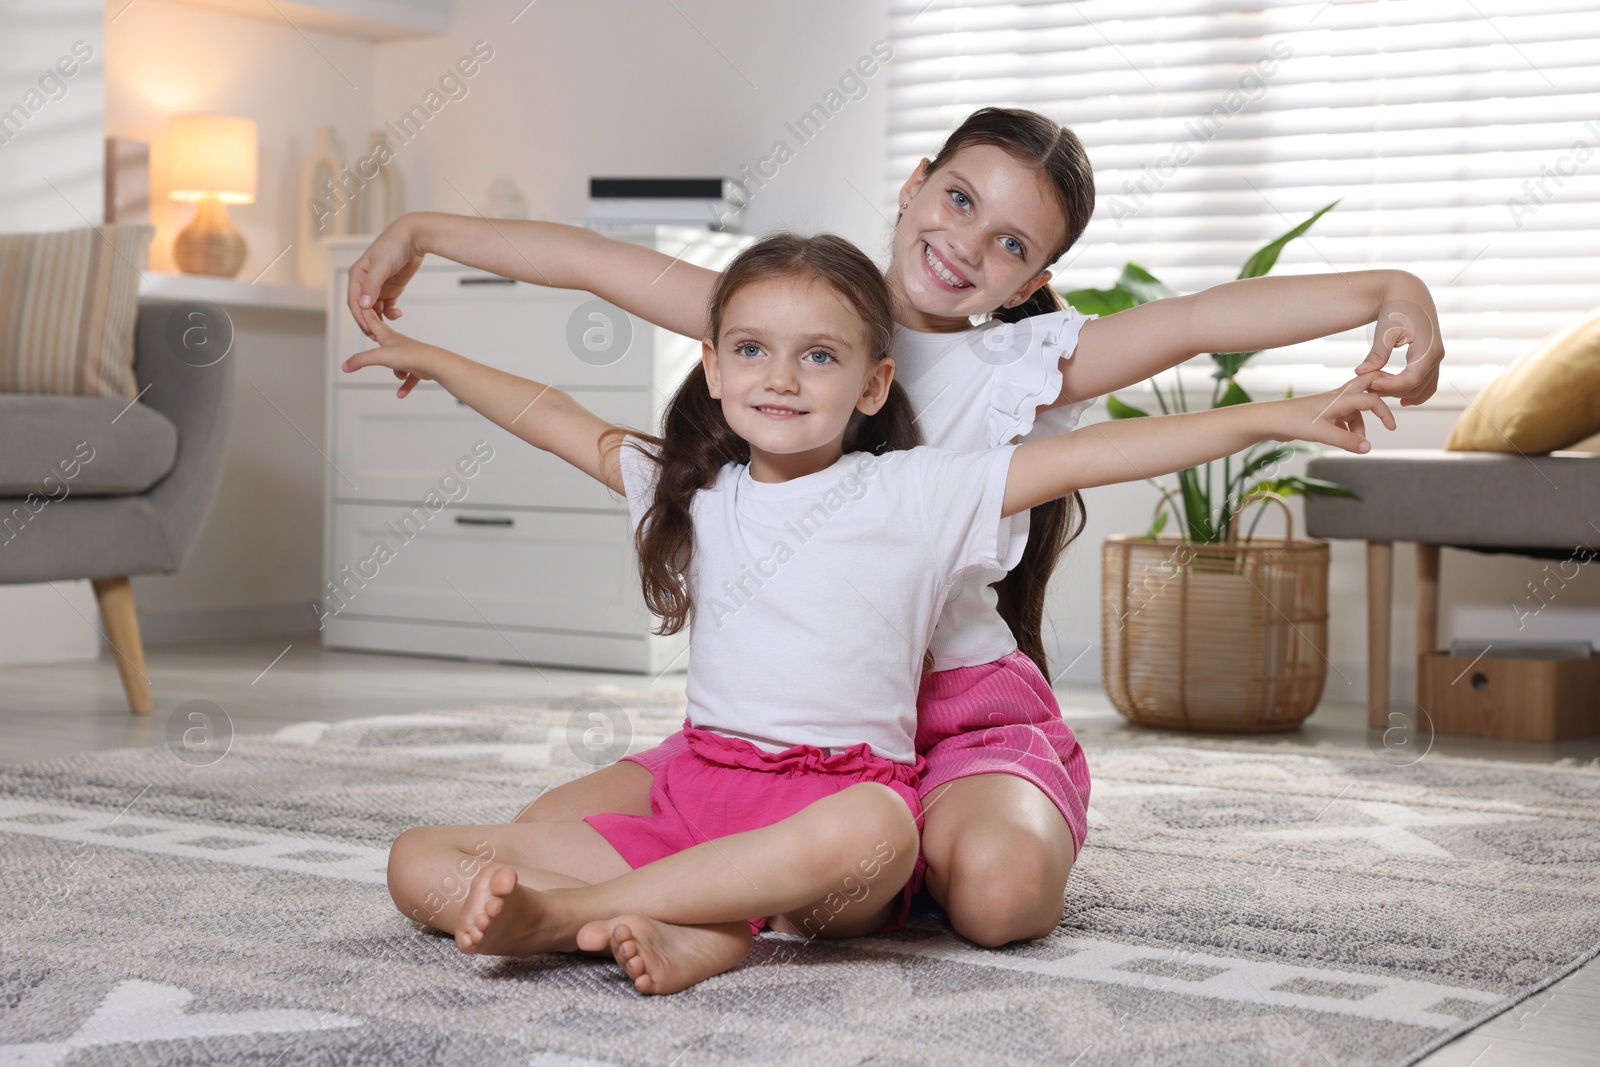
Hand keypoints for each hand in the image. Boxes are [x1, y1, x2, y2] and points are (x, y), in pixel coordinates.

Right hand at [342, 306, 450, 398]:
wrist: (434, 364)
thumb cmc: (409, 356)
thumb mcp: (380, 357)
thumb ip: (361, 360)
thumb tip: (345, 366)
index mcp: (388, 337)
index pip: (373, 321)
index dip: (366, 312)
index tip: (362, 302)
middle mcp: (398, 344)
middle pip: (383, 338)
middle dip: (376, 335)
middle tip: (370, 329)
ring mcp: (408, 355)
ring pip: (397, 363)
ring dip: (397, 372)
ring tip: (401, 374)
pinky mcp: (418, 366)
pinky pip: (409, 378)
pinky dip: (405, 385)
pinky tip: (401, 394)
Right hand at [347, 215, 424, 340]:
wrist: (413, 237)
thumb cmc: (393, 246)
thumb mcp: (381, 265)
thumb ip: (372, 286)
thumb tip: (363, 305)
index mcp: (357, 275)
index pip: (354, 301)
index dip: (360, 317)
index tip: (368, 329)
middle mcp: (365, 282)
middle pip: (363, 308)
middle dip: (368, 322)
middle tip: (376, 336)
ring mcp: (378, 286)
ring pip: (375, 309)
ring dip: (379, 320)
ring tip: (387, 331)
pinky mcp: (391, 289)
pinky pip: (387, 306)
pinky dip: (391, 313)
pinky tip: (398, 314)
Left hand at [1273, 372, 1395, 453]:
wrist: (1271, 421)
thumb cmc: (1294, 422)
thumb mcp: (1323, 433)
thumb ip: (1346, 441)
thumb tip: (1368, 448)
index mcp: (1341, 398)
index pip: (1372, 400)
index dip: (1385, 413)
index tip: (1391, 428)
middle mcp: (1338, 397)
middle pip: (1367, 386)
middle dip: (1382, 392)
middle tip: (1397, 397)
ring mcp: (1331, 405)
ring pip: (1355, 410)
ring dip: (1360, 425)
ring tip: (1356, 442)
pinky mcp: (1323, 413)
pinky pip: (1344, 418)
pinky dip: (1348, 429)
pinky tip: (1344, 440)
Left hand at [1353, 280, 1443, 406]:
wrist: (1407, 291)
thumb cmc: (1396, 307)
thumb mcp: (1385, 330)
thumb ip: (1376, 354)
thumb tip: (1361, 374)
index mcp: (1428, 348)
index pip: (1410, 380)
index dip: (1389, 386)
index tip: (1369, 384)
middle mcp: (1437, 355)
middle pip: (1415, 386)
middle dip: (1391, 390)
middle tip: (1367, 386)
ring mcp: (1436, 357)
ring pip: (1423, 387)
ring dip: (1400, 392)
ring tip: (1377, 390)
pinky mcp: (1432, 357)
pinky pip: (1428, 382)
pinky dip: (1415, 391)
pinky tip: (1399, 398)